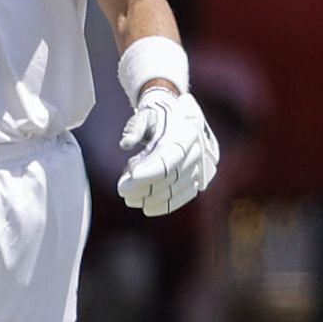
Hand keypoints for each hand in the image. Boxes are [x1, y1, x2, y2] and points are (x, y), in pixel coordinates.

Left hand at [117, 89, 219, 216]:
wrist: (176, 115)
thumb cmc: (157, 115)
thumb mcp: (145, 114)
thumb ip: (135, 127)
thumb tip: (126, 144)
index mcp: (187, 130)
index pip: (170, 156)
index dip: (151, 169)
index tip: (131, 177)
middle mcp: (198, 149)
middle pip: (172, 175)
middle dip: (145, 186)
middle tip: (122, 190)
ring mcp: (200, 165)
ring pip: (176, 188)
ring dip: (152, 197)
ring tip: (130, 197)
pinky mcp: (199, 178)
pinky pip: (184, 196)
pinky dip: (166, 204)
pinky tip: (148, 207)